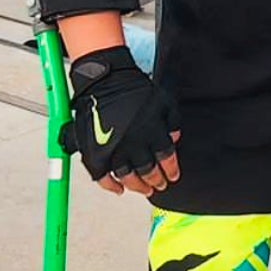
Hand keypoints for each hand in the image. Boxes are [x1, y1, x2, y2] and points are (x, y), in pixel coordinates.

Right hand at [63, 46, 180, 196]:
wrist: (106, 80)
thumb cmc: (135, 88)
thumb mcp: (164, 101)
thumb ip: (172, 121)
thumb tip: (175, 139)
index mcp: (153, 132)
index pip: (166, 158)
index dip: (171, 170)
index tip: (173, 177)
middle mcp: (135, 143)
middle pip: (149, 171)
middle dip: (157, 181)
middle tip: (160, 185)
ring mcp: (114, 148)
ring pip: (128, 177)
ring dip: (138, 186)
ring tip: (144, 190)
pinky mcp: (96, 151)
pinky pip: (102, 176)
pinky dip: (110, 186)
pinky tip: (119, 190)